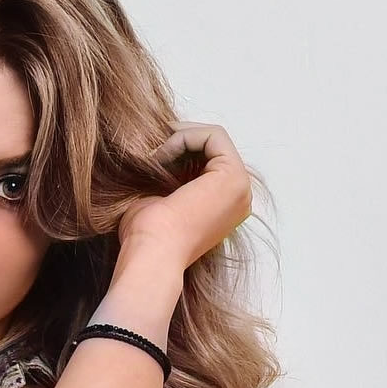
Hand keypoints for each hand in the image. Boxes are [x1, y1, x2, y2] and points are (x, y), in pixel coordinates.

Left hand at [117, 121, 252, 271]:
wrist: (151, 252)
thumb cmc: (147, 234)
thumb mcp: (158, 198)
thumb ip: (170, 178)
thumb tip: (158, 152)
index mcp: (224, 205)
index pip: (207, 158)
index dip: (179, 148)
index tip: (151, 155)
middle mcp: (238, 196)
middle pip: (213, 146)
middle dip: (180, 138)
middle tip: (152, 149)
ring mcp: (239, 186)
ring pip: (214, 137)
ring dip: (179, 138)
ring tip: (154, 157)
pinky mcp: (232, 175)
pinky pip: (213, 135)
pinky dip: (183, 137)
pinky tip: (161, 156)